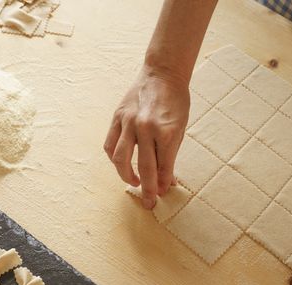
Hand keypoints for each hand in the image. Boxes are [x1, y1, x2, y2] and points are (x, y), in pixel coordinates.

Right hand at [104, 65, 189, 208]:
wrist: (162, 74)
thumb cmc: (176, 101)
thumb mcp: (180, 128)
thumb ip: (171, 154)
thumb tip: (167, 180)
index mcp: (167, 131)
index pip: (164, 166)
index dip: (162, 184)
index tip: (162, 194)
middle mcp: (146, 128)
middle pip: (144, 167)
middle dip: (147, 189)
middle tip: (149, 203)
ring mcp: (129, 122)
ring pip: (120, 159)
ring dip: (126, 176)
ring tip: (134, 183)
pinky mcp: (117, 117)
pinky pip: (110, 144)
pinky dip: (114, 158)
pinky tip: (122, 164)